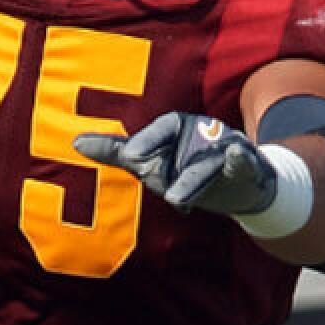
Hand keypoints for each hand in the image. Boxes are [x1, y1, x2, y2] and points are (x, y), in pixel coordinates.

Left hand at [74, 112, 275, 215]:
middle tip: (145, 175)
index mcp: (179, 126)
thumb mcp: (151, 162)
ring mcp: (228, 147)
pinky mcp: (249, 165)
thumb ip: (116, 151)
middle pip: (185, 144)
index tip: (129, 156)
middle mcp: (204, 131)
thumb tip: (75, 142)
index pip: (163, 127)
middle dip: (166, 162)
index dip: (148, 140)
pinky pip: (246, 161)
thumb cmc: (185, 169)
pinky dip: (241, 159)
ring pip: (210, 161)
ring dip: (194, 179)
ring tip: (176, 198)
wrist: (236, 187)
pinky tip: (237, 156)